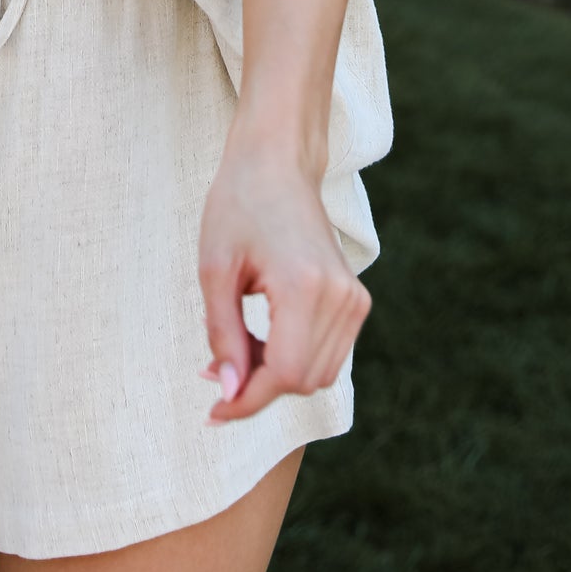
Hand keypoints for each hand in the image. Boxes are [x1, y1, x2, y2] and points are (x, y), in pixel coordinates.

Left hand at [198, 134, 370, 423]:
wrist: (278, 162)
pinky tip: (262, 335)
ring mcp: (355, 298)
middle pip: (303, 381)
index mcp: (307, 286)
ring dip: (275, 374)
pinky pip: (328, 354)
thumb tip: (230, 395)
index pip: (285, 375)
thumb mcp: (215, 270)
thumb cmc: (238, 204)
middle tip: (216, 364)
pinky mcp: (356, 299)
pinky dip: (294, 358)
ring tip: (237, 342)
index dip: (247, 401)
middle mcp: (341, 296)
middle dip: (257, 386)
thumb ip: (223, 337)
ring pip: (318, 374)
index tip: (213, 409)